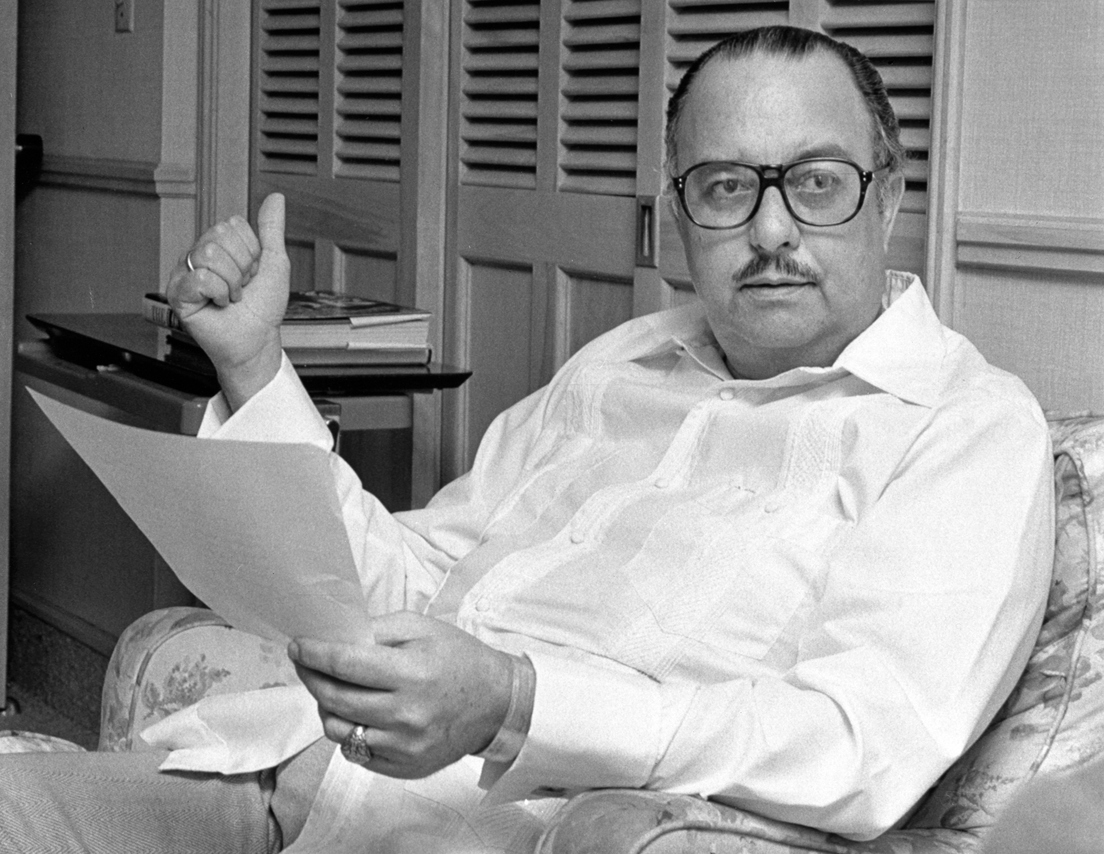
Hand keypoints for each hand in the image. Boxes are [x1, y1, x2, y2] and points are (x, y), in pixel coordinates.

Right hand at [165, 193, 289, 408]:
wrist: (258, 340)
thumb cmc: (264, 307)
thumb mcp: (275, 262)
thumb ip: (272, 229)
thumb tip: (275, 198)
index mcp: (220, 245)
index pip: (233, 225)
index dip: (252, 252)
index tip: (252, 273)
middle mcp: (200, 255)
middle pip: (219, 236)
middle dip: (242, 266)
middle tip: (242, 286)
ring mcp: (186, 273)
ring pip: (210, 254)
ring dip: (232, 282)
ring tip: (232, 296)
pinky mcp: (178, 293)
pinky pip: (200, 277)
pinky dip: (219, 293)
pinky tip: (219, 304)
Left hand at [289, 612, 514, 778]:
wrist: (497, 702)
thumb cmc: (460, 660)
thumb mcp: (423, 628)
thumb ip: (378, 629)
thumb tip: (336, 635)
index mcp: (412, 673)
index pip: (345, 665)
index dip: (314, 654)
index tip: (298, 646)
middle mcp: (406, 714)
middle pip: (335, 698)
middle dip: (311, 677)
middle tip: (306, 663)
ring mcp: (404, 746)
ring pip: (338, 729)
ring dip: (327, 706)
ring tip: (335, 690)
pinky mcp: (404, 767)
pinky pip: (355, 752)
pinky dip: (348, 731)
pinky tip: (358, 714)